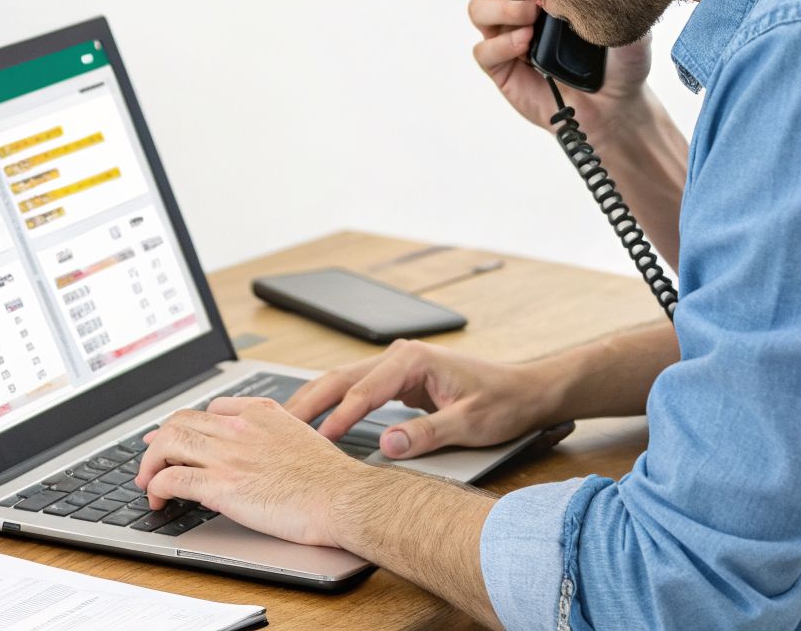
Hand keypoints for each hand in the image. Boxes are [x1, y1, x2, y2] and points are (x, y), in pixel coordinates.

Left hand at [134, 397, 369, 547]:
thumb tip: (260, 451)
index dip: (187, 424)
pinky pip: (172, 479)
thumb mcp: (301, 436)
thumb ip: (275, 434)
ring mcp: (227, 455)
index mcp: (259, 413)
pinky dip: (156, 487)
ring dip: (149, 464)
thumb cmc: (330, 478)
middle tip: (150, 459)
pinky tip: (158, 498)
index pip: (210, 409)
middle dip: (158, 441)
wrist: (341, 497)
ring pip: (167, 444)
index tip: (178, 437)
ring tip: (147, 481)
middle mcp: (238, 428)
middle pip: (179, 422)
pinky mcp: (220, 486)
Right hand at [284, 339, 554, 458]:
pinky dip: (331, 404)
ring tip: (283, 426)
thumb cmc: (503, 402)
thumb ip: (428, 434)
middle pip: (340, 378)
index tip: (318, 442)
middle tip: (276, 428)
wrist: (524, 391)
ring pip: (342, 381)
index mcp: (413, 359)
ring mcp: (395, 366)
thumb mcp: (470, 423)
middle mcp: (399, 356)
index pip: (363, 391)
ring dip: (313, 402)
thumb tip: (389, 444)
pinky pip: (354, 390)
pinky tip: (315, 422)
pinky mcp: (396, 379)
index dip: (339, 417)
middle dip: (307, 403)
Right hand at [469, 0, 655, 133]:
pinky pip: (483, 52)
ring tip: (530, 19)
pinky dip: (499, 45)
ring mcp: (510, 41)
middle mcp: (523, 14)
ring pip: (479, 12)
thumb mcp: (626, 23)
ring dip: (500, 10)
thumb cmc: (622, 62)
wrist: (618, 107)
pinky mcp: (504, 71)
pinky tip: (525, 44)